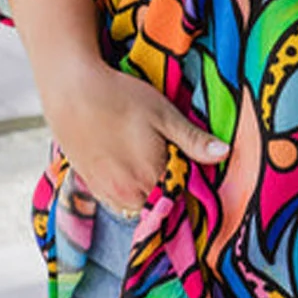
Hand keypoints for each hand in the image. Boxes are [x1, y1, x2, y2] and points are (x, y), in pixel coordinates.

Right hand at [42, 57, 228, 215]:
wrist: (72, 91)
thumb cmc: (122, 98)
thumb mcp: (164, 115)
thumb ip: (194, 141)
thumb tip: (225, 154)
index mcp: (152, 177)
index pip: (183, 196)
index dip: (191, 183)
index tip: (193, 168)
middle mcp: (128, 194)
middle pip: (160, 204)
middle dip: (170, 189)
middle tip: (170, 160)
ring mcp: (107, 193)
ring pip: (138, 206)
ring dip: (148, 193)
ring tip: (148, 162)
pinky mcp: (90, 186)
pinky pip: (117, 202)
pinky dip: (128, 192)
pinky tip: (128, 167)